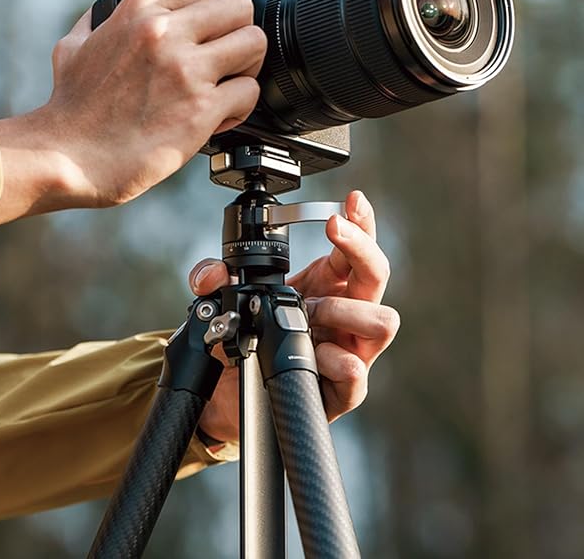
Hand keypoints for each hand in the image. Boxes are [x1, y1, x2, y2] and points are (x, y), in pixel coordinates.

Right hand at [0, 0, 266, 226]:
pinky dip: (241, 108)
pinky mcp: (200, 109)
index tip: (219, 26)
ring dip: (247, 68)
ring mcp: (185, 69)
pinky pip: (248, 92)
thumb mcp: (75, 46)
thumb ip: (99, 22)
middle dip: (241, 34)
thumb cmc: (71, 109)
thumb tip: (104, 12)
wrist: (67, 156)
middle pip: (241, 7)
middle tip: (228, 60)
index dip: (224, 3)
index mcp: (141, 9)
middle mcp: (166, 31)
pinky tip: (219, 118)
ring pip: (254, 44)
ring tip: (226, 87)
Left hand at [189, 190, 399, 444]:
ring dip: (345, 310)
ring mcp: (348, 350)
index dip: (362, 223)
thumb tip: (213, 273)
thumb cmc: (243, 341)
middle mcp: (345, 315)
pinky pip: (357, 375)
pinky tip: (314, 354)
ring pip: (383, 322)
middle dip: (360, 249)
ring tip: (311, 313)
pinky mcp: (342, 390)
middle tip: (334, 236)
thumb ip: (212, 280)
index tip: (352, 200)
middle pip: (378, 275)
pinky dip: (337, 361)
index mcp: (326, 286)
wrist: (229, 396)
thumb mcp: (225, 302)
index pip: (357, 249)